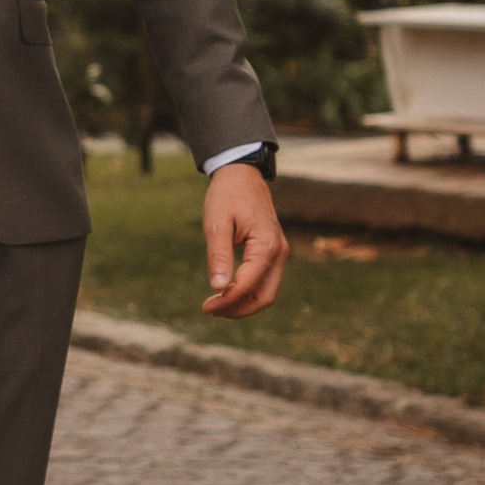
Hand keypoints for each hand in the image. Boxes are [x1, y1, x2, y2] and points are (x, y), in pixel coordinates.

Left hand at [201, 161, 286, 316]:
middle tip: (210, 310)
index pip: (248, 285)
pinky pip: (264, 280)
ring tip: (216, 305)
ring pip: (267, 292)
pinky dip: (248, 292)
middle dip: (238, 309)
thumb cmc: (228, 195)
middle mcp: (279, 252)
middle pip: (265, 297)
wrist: (242, 174)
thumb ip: (219, 256)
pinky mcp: (272, 252)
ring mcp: (279, 253)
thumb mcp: (217, 223)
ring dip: (243, 304)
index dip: (227, 301)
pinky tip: (226, 292)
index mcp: (267, 246)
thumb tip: (218, 288)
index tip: (206, 307)